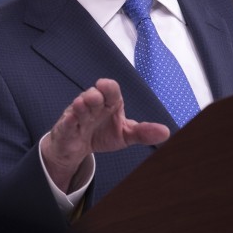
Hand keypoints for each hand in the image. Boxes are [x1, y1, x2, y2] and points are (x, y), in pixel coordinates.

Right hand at [41, 79, 169, 191]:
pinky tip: (72, 120)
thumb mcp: (125, 135)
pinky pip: (67, 123)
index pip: (110, 91)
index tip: (105, 85)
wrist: (77, 147)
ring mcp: (77, 116)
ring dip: (81, 106)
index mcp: (109, 103)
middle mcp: (92, 106)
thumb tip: (166, 132)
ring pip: (78, 107)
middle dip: (94, 95)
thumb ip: (143, 132)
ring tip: (82, 105)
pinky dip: (69, 121)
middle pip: (93, 95)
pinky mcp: (66, 128)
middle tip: (96, 97)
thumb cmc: (101, 134)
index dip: (108, 88)